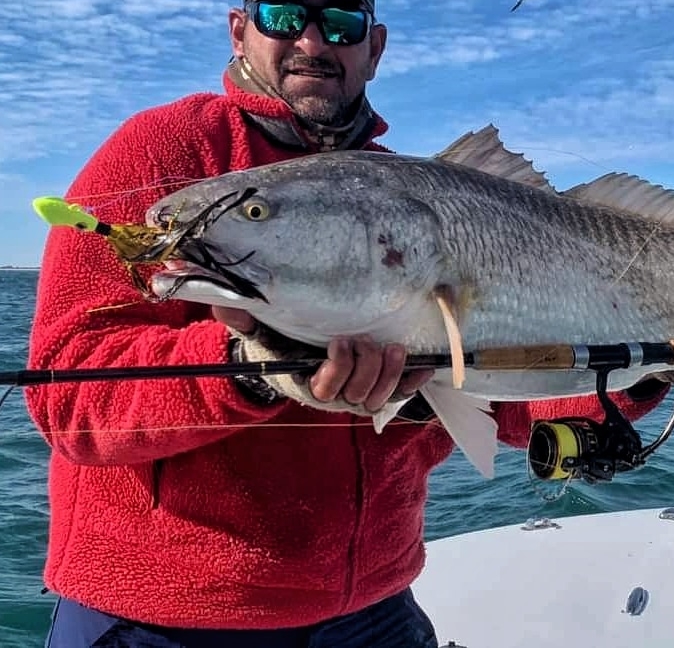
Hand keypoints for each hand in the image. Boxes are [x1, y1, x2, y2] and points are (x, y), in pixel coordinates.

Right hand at [213, 307, 433, 411]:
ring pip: (379, 397)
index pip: (325, 387)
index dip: (337, 369)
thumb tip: (223, 302)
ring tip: (395, 349)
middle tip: (367, 341)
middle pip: (358, 394)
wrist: (295, 355)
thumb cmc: (279, 342)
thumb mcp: (259, 331)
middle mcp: (335, 395)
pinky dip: (413, 381)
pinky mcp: (378, 387)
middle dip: (366, 368)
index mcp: (308, 384)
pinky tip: (424, 366)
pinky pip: (400, 393)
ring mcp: (358, 394)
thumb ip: (243, 318)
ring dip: (391, 375)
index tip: (339, 342)